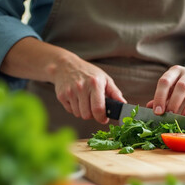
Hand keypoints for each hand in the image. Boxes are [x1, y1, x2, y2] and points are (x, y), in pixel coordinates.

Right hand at [0, 38, 126, 123]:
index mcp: (94, 84)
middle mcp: (81, 88)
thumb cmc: (88, 73)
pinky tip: (77, 99)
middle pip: (87, 115)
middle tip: (94, 108)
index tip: (104, 118)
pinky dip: (75, 108)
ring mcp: (70, 92)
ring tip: (85, 101)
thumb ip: (115, 93)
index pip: (98, 108)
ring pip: (79, 114)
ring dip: (84, 112)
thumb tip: (123, 104)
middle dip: (93, 115)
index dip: (102, 118)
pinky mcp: (61, 96)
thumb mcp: (105, 79)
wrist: (65, 65)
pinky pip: (70, 111)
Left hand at [147, 65, 184, 119]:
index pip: (165, 81)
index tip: (157, 111)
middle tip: (170, 116)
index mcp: (175, 70)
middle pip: (182, 87)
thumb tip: (149, 107)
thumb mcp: (169, 88)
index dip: (160, 97)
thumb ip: (161, 97)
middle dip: (174, 103)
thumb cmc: (179, 86)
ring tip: (182, 120)